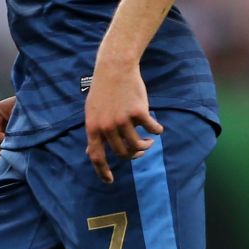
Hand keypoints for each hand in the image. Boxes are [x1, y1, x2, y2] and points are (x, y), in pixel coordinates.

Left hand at [84, 61, 160, 182]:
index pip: (96, 156)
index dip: (102, 171)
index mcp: (93, 127)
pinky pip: (152, 129)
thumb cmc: (103, 91)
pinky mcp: (138, 112)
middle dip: (133, 155)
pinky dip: (156, 131)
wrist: (115, 68)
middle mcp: (107, 126)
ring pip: (138, 144)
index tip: (110, 181)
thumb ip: (94, 132)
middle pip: (122, 153)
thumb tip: (90, 153)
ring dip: (146, 146)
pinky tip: (157, 130)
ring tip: (148, 142)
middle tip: (139, 150)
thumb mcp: (92, 112)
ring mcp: (123, 120)